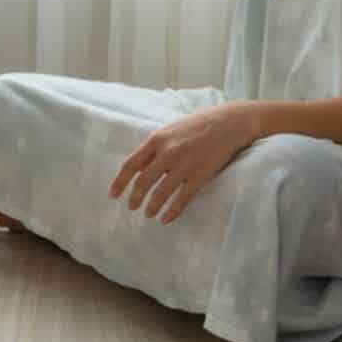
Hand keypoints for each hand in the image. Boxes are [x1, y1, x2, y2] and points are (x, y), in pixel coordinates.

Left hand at [109, 103, 255, 223]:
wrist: (228, 122)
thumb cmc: (197, 125)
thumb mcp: (171, 130)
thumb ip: (155, 148)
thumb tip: (138, 168)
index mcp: (157, 139)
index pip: (131, 164)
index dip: (120, 182)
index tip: (113, 195)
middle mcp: (168, 152)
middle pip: (144, 181)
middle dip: (135, 197)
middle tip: (132, 207)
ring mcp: (184, 164)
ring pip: (161, 193)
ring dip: (152, 206)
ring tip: (148, 214)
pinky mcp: (200, 175)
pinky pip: (182, 198)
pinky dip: (172, 211)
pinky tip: (166, 219)